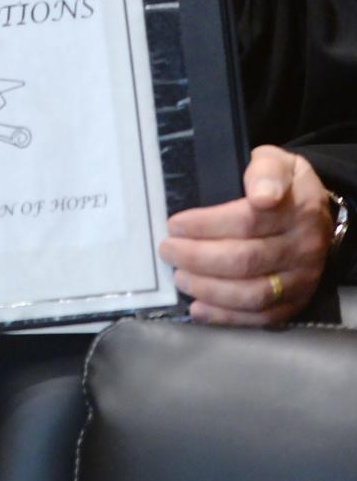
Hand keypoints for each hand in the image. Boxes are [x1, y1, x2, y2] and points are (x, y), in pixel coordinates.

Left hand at [158, 146, 332, 324]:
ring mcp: (301, 280)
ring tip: (179, 277)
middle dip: (199, 258)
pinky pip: (260, 318)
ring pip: (252, 294)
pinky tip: (198, 308)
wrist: (313, 214)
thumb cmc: (281, 184)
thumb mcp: (277, 162)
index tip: (174, 224)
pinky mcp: (295, 304)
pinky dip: (226, 317)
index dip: (207, 225)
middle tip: (167, 250)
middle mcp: (303, 248)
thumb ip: (266, 171)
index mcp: (298, 209)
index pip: (248, 221)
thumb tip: (262, 195)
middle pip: (246, 260)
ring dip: (209, 289)